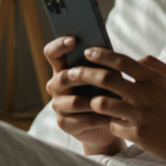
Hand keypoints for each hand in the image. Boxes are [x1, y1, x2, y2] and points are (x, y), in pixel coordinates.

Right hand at [43, 37, 124, 154]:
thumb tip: (114, 52)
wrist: (108, 122)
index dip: (59, 45)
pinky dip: (98, 119)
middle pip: (62, 77)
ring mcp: (58, 105)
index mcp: (63, 68)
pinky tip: (111, 117)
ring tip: (113, 100)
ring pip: (73, 102)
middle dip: (82, 76)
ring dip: (95, 101)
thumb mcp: (109, 74)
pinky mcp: (64, 124)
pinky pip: (80, 120)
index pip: (52, 53)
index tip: (74, 40)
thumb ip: (106, 61)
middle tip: (102, 76)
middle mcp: (56, 86)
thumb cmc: (108, 91)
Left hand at [62, 47, 165, 165]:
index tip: (87, 52)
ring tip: (89, 100)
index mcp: (154, 79)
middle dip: (84, 74)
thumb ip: (155, 66)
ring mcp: (140, 115)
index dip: (101, 54)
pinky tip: (110, 123)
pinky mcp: (137, 134)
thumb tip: (135, 58)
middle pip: (105, 79)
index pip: (121, 61)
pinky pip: (112, 125)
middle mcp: (145, 95)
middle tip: (71, 73)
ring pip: (102, 103)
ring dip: (93, 101)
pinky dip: (110, 122)